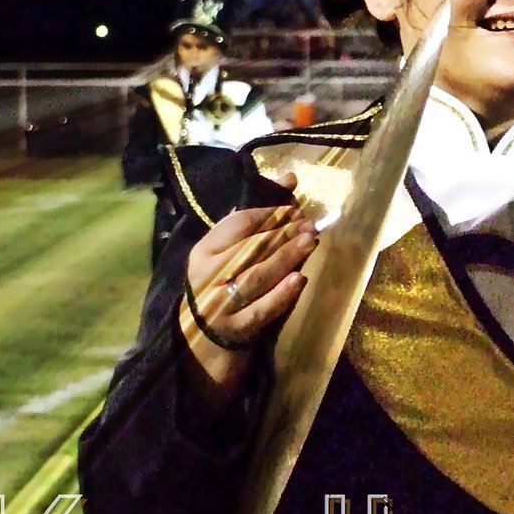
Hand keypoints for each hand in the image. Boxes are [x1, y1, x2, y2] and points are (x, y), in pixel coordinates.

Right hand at [178, 173, 316, 400]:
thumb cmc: (225, 281)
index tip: (294, 208)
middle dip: (282, 235)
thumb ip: (260, 216)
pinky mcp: (237, 327)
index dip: (268, 214)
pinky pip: (262, 310)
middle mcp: (209, 276)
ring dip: (286, 259)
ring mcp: (222, 304)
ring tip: (310, 243)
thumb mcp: (233, 249)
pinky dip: (282, 295)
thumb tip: (291, 178)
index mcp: (204, 251)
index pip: (236, 225)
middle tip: (309, 224)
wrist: (205, 335)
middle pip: (249, 250)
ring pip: (256, 277)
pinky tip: (300, 280)